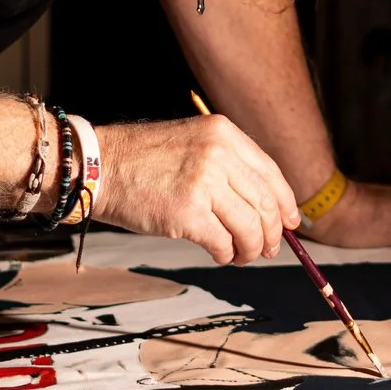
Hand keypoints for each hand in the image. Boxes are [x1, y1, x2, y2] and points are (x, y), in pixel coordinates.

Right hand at [89, 118, 300, 264]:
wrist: (100, 166)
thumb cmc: (143, 161)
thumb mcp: (193, 143)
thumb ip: (228, 165)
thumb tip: (265, 206)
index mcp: (224, 134)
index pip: (271, 174)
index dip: (285, 204)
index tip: (291, 223)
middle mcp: (218, 154)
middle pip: (265, 203)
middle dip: (272, 232)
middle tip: (269, 248)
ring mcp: (203, 183)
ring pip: (250, 227)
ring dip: (252, 248)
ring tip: (243, 256)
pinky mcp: (187, 213)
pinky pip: (224, 243)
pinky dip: (227, 255)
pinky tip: (221, 255)